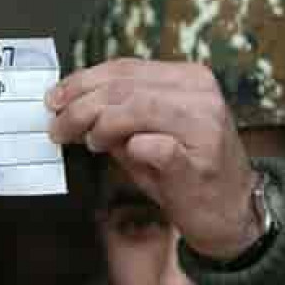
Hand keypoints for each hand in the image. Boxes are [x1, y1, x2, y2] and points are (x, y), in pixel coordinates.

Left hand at [47, 59, 262, 258]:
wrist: (229, 216)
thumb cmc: (186, 174)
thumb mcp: (148, 134)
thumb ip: (117, 115)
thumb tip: (71, 105)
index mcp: (189, 79)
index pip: (125, 68)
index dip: (83, 81)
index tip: (55, 98)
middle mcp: (201, 95)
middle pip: (125, 86)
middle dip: (81, 105)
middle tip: (58, 126)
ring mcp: (204, 127)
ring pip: (135, 108)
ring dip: (99, 125)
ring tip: (88, 142)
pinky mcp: (199, 162)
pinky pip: (154, 146)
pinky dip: (128, 149)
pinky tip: (119, 154)